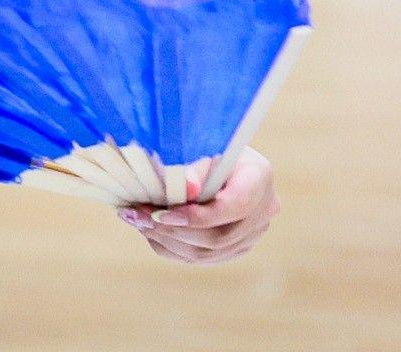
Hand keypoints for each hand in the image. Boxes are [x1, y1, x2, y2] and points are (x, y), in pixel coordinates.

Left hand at [120, 148, 273, 265]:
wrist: (219, 153)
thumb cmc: (206, 142)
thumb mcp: (202, 144)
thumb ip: (195, 166)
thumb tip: (187, 188)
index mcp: (260, 177)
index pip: (235, 206)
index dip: (198, 216)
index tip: (161, 213)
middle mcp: (264, 210)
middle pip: (219, 237)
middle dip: (173, 230)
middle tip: (137, 216)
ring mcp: (252, 234)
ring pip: (207, 253)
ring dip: (167, 240)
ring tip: (136, 221)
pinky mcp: (236, 247)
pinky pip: (202, 258)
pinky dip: (172, 247)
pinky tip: (149, 230)